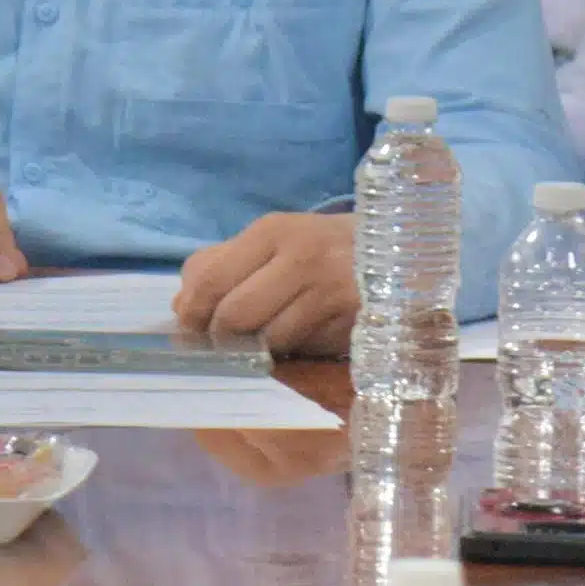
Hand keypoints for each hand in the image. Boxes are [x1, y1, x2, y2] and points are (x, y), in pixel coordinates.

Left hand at [173, 212, 361, 354]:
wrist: (403, 250)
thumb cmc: (325, 248)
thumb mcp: (275, 242)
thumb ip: (222, 265)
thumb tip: (181, 304)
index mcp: (273, 231)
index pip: (210, 278)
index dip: (192, 313)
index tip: (188, 330)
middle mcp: (301, 257)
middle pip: (233, 315)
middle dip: (219, 339)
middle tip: (220, 348)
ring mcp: (330, 291)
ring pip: (266, 340)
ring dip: (256, 351)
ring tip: (262, 346)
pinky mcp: (352, 322)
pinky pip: (303, 351)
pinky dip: (292, 354)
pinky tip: (298, 345)